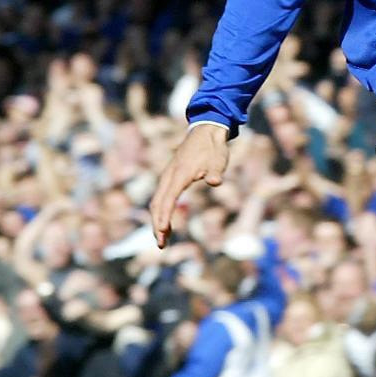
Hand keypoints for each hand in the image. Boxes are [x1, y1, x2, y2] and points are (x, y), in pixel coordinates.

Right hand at [150, 123, 229, 245]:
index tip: (162, 232)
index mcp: (179, 174)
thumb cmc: (213, 148)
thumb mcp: (219, 160)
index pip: (167, 200)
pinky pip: (161, 197)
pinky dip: (161, 211)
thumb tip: (216, 181)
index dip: (164, 217)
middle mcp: (169, 176)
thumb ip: (216, 172)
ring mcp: (167, 176)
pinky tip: (166, 222)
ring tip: (163, 239)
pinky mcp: (170, 177)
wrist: (206, 131)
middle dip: (157, 225)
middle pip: (157, 204)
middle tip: (162, 245)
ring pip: (157, 201)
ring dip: (157, 220)